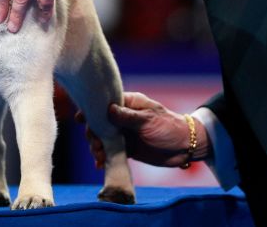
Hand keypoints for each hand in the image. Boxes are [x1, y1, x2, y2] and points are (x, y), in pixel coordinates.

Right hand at [77, 92, 210, 167]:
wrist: (185, 147)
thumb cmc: (170, 127)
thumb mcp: (149, 120)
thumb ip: (128, 116)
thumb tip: (108, 109)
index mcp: (129, 103)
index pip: (105, 103)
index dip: (91, 110)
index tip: (80, 119)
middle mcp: (123, 117)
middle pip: (100, 122)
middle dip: (93, 134)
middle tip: (95, 145)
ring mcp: (124, 133)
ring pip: (103, 138)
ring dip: (97, 147)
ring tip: (98, 156)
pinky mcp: (127, 148)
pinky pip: (110, 151)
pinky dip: (104, 156)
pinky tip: (100, 163)